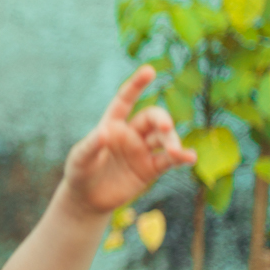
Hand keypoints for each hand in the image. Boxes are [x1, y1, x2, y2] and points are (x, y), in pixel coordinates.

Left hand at [62, 65, 196, 215]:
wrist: (87, 199)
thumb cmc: (80, 173)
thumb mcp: (80, 159)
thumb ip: (90, 146)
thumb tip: (104, 132)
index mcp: (111, 125)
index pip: (125, 101)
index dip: (136, 85)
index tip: (149, 70)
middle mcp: (130, 134)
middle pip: (152, 118)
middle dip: (161, 120)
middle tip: (165, 127)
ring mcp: (142, 150)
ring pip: (163, 138)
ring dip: (172, 141)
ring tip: (175, 152)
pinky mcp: (151, 168)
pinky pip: (169, 160)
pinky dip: (181, 157)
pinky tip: (190, 157)